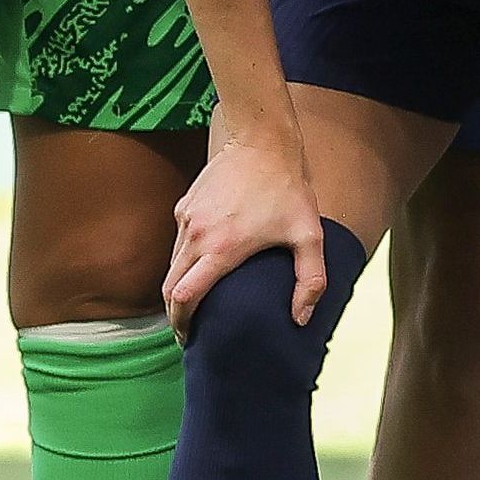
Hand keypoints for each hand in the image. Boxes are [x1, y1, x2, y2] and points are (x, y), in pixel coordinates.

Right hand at [165, 124, 326, 332]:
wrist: (260, 140)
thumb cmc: (287, 189)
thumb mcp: (309, 234)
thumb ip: (310, 280)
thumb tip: (300, 319)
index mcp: (221, 249)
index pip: (184, 297)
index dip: (181, 323)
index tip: (188, 339)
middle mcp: (195, 236)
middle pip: (169, 288)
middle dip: (175, 314)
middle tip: (188, 332)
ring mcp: (186, 220)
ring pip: (171, 266)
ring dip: (177, 288)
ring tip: (194, 304)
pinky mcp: (184, 207)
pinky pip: (178, 243)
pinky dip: (183, 262)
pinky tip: (201, 268)